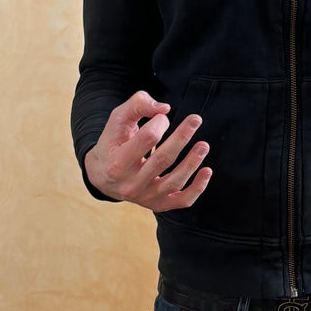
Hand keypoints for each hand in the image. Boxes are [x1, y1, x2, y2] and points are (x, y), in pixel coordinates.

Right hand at [85, 89, 211, 209]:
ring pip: (174, 181)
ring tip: (204, 145)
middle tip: (196, 120)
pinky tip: (207, 171)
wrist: (103, 177)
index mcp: (118, 162)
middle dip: (181, 138)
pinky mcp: (158, 205)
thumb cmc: (113, 143)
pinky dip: (198, 188)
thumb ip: (137, 106)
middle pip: (163, 160)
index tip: (162, 116)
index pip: (146, 139)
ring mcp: (145, 197)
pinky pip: (182, 200)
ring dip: (192, 162)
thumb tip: (164, 108)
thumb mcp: (117, 120)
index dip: (159, 123)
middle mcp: (131, 184)